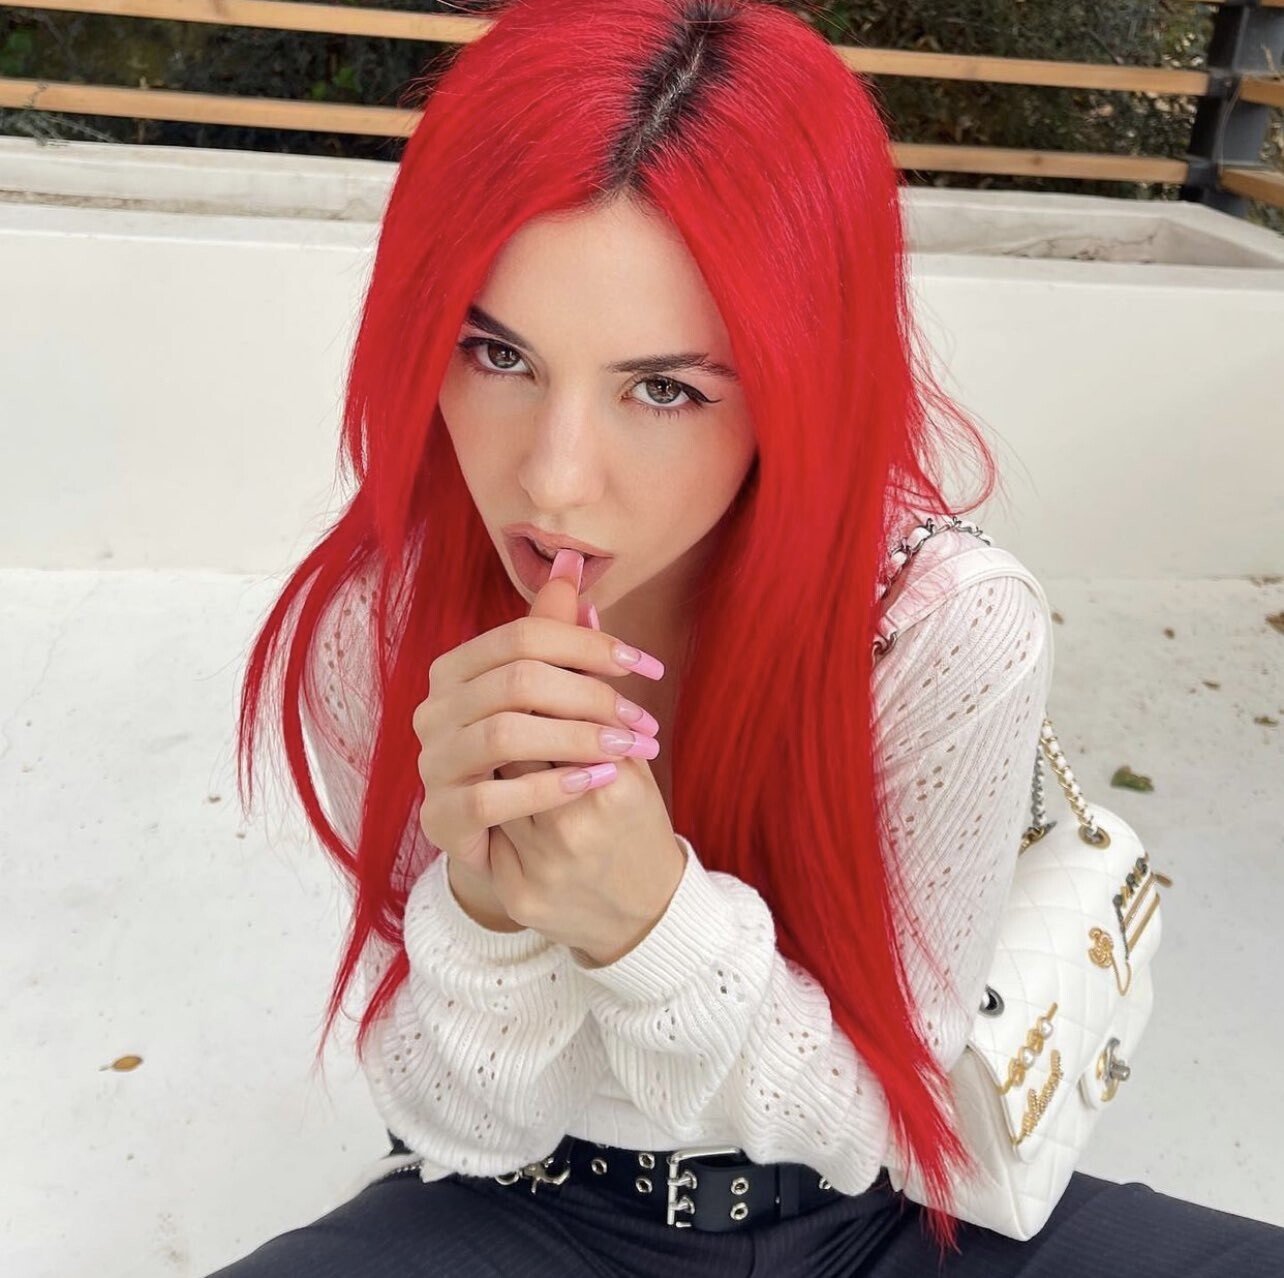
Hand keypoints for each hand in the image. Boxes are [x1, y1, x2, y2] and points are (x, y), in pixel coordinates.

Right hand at [412, 557, 667, 935]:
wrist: (512, 842)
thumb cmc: (535, 758)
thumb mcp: (551, 695)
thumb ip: (555, 632)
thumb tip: (573, 561)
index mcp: (457, 670)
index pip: (524, 637)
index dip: (590, 646)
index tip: (648, 667)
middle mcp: (435, 711)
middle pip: (517, 681)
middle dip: (592, 696)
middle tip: (645, 723)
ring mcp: (432, 765)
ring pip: (503, 734)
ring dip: (576, 738)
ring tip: (628, 751)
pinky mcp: (440, 818)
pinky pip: (488, 799)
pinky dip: (547, 788)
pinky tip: (594, 783)